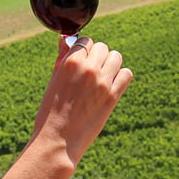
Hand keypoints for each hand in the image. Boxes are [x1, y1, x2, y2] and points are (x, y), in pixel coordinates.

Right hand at [31, 36, 131, 169]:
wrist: (58, 140)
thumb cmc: (51, 110)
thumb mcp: (54, 80)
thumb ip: (62, 57)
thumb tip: (67, 38)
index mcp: (71, 62)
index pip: (85, 41)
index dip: (83, 51)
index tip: (81, 62)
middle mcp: (89, 68)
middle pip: (102, 47)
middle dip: (97, 57)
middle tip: (90, 72)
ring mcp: (103, 82)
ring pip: (116, 57)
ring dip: (110, 64)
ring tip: (102, 77)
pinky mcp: (113, 96)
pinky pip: (126, 74)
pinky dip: (121, 77)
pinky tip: (111, 86)